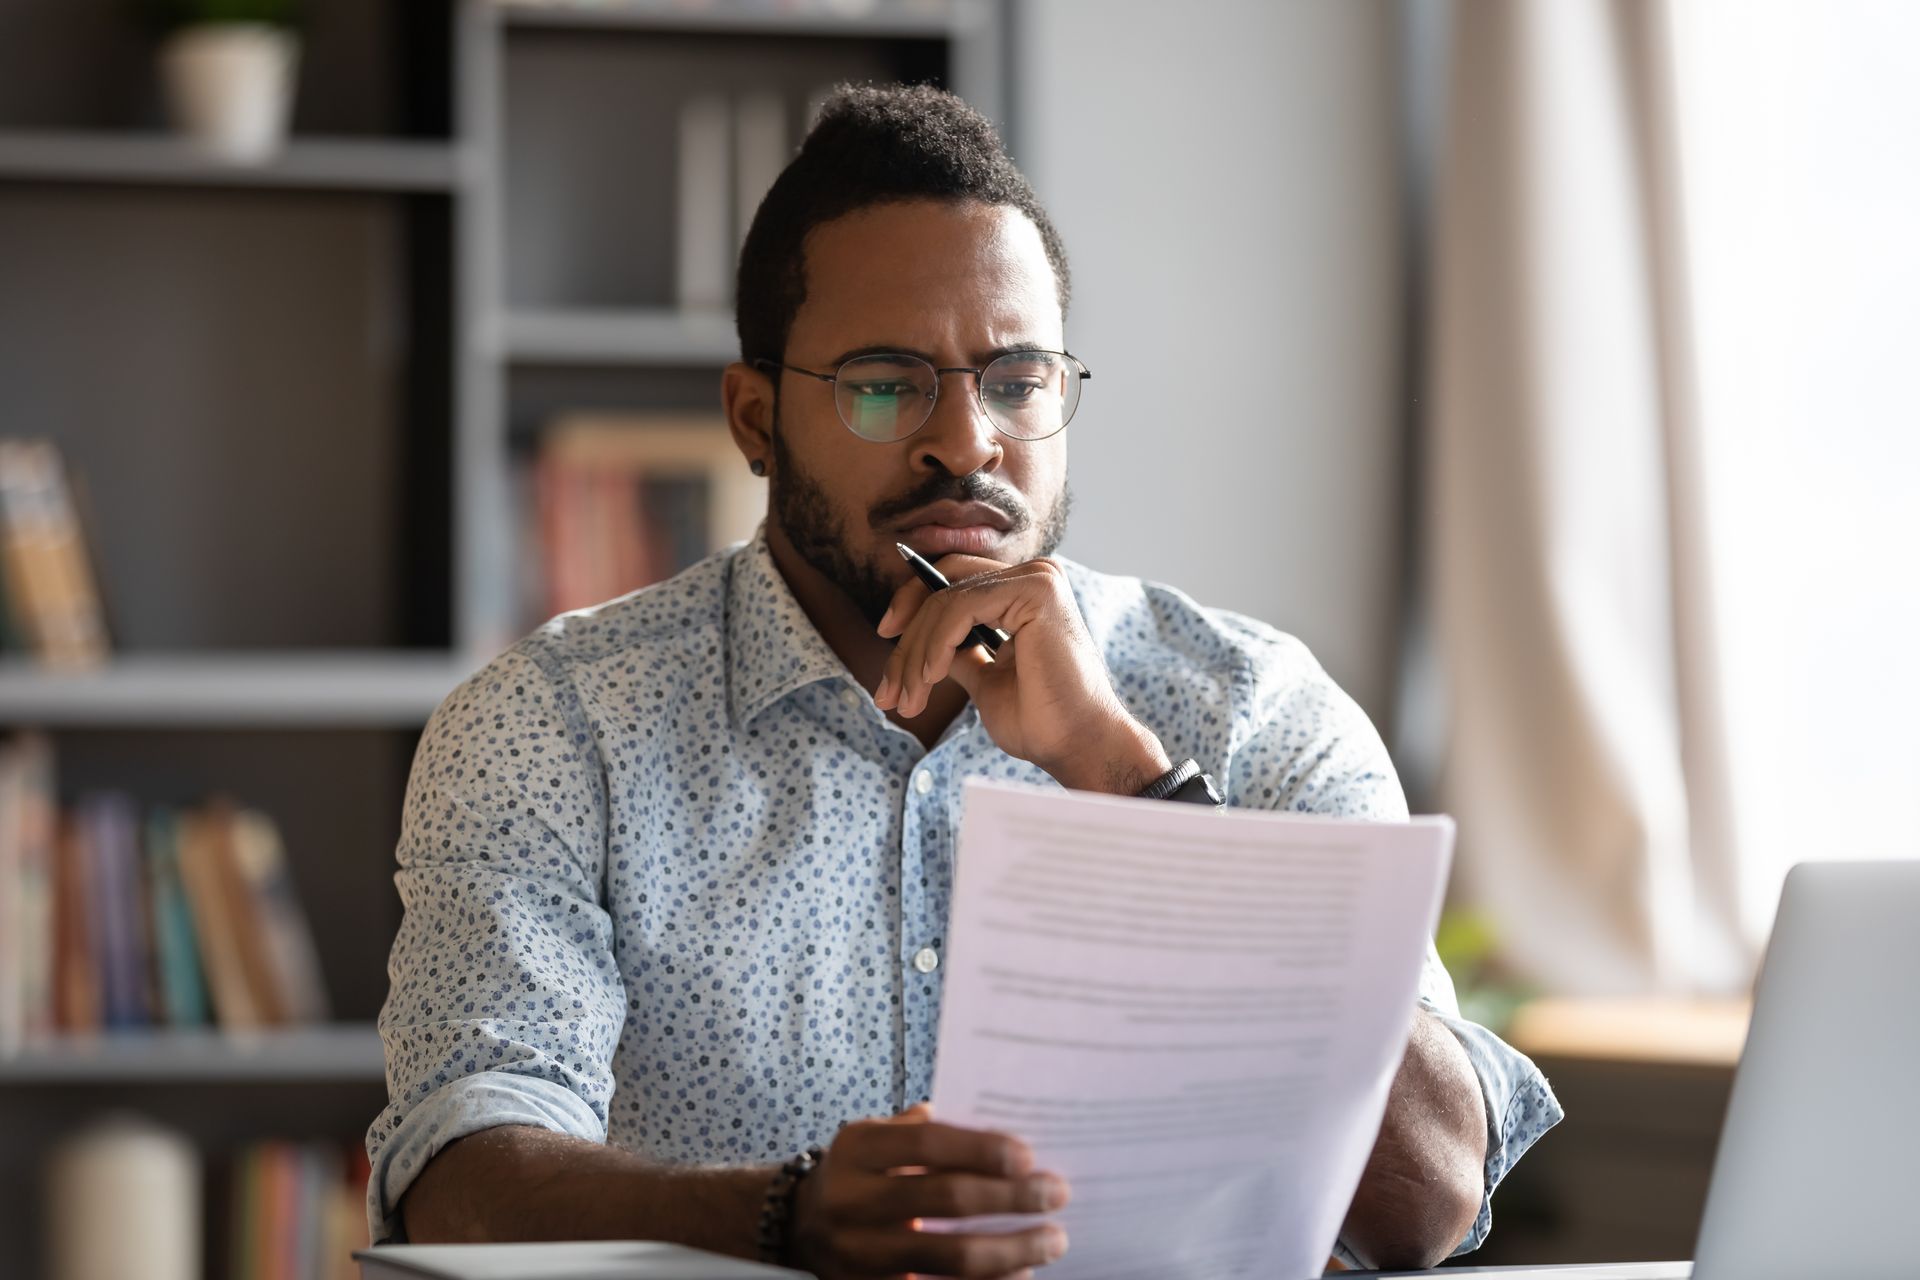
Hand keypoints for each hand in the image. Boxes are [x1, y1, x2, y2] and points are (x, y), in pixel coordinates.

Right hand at [789, 1104, 1070, 1279]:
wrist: (797, 1225)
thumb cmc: (860, 1173)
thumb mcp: (878, 1138)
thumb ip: (926, 1132)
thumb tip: (1001, 1133)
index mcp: (858, 1149)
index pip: (926, 1145)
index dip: (979, 1149)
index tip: (1028, 1156)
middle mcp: (851, 1200)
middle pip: (943, 1199)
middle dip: (1008, 1198)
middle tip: (1056, 1194)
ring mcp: (857, 1254)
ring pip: (946, 1257)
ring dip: (1009, 1250)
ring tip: (1051, 1241)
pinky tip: (1020, 1275)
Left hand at [873, 555, 1170, 791]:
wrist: (1080, 746)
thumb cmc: (1042, 720)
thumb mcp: (985, 680)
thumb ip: (960, 652)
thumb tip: (922, 644)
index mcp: (1024, 592)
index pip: (952, 581)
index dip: (911, 608)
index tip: (885, 643)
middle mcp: (1034, 576)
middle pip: (942, 583)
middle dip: (905, 636)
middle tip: (888, 691)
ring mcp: (1037, 578)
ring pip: (944, 599)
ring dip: (915, 654)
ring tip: (907, 699)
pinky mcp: (1035, 591)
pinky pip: (958, 607)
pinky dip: (934, 645)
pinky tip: (929, 680)